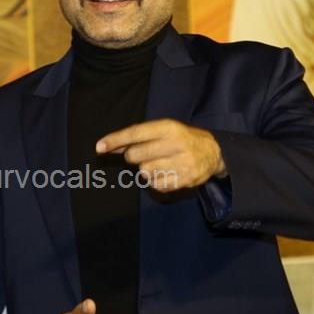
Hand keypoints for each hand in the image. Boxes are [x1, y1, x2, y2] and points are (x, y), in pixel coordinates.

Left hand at [96, 119, 225, 191]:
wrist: (214, 152)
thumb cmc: (182, 139)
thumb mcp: (163, 131)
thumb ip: (136, 138)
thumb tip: (108, 146)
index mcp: (169, 127)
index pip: (136, 133)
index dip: (115, 140)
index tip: (99, 147)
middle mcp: (175, 144)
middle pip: (136, 156)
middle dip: (134, 157)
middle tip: (145, 155)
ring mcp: (181, 163)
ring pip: (144, 172)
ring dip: (146, 171)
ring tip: (160, 164)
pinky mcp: (184, 180)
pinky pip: (155, 185)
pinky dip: (156, 181)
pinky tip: (167, 173)